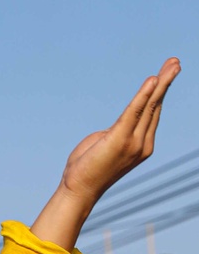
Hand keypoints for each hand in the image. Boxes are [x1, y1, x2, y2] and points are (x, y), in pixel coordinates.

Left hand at [31, 59, 179, 250]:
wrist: (77, 192)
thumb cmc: (86, 169)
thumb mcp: (103, 143)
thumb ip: (115, 130)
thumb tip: (118, 124)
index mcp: (139, 144)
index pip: (151, 113)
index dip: (159, 92)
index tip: (165, 72)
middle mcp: (142, 144)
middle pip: (156, 106)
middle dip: (166, 81)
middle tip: (175, 61)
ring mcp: (134, 143)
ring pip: (150, 106)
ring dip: (162, 82)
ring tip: (172, 64)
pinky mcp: (120, 140)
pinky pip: (134, 112)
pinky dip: (143, 95)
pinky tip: (153, 80)